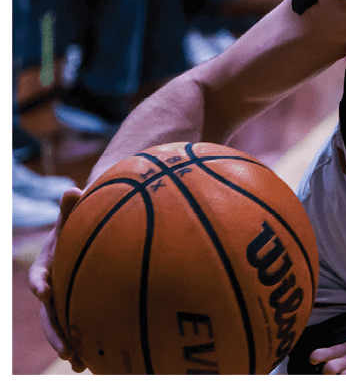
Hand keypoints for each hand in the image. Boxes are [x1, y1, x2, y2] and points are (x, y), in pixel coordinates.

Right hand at [29, 188, 86, 372]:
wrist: (88, 231)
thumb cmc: (81, 222)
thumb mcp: (75, 214)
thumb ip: (72, 207)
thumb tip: (73, 190)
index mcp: (46, 265)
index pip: (38, 276)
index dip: (39, 283)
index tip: (44, 290)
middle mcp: (52, 286)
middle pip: (48, 313)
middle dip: (55, 331)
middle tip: (66, 350)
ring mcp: (64, 298)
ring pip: (63, 325)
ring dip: (69, 345)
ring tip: (79, 365)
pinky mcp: (79, 305)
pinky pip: (80, 327)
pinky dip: (86, 344)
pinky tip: (96, 363)